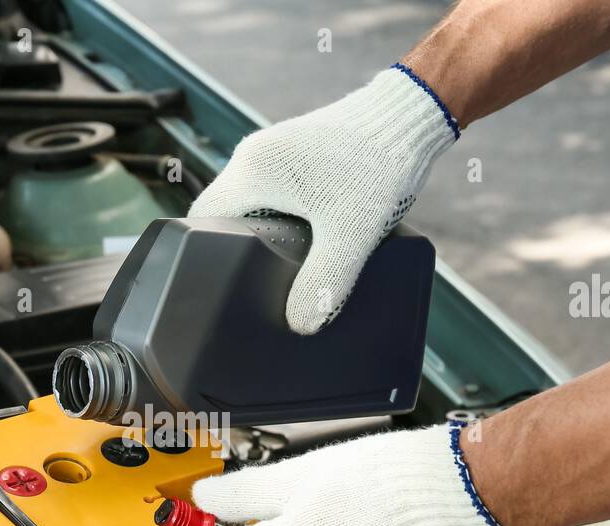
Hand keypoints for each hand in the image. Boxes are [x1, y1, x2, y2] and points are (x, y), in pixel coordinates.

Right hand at [189, 65, 457, 333]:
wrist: (410, 117)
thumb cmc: (378, 166)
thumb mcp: (351, 236)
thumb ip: (324, 283)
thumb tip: (300, 324)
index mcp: (252, 172)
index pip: (200, 219)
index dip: (200, 254)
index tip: (218, 282)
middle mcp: (253, 156)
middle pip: (221, 214)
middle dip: (232, 249)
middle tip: (251, 283)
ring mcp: (274, 150)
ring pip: (247, 203)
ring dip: (258, 233)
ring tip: (278, 266)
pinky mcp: (296, 151)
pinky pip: (270, 190)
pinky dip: (277, 216)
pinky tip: (302, 238)